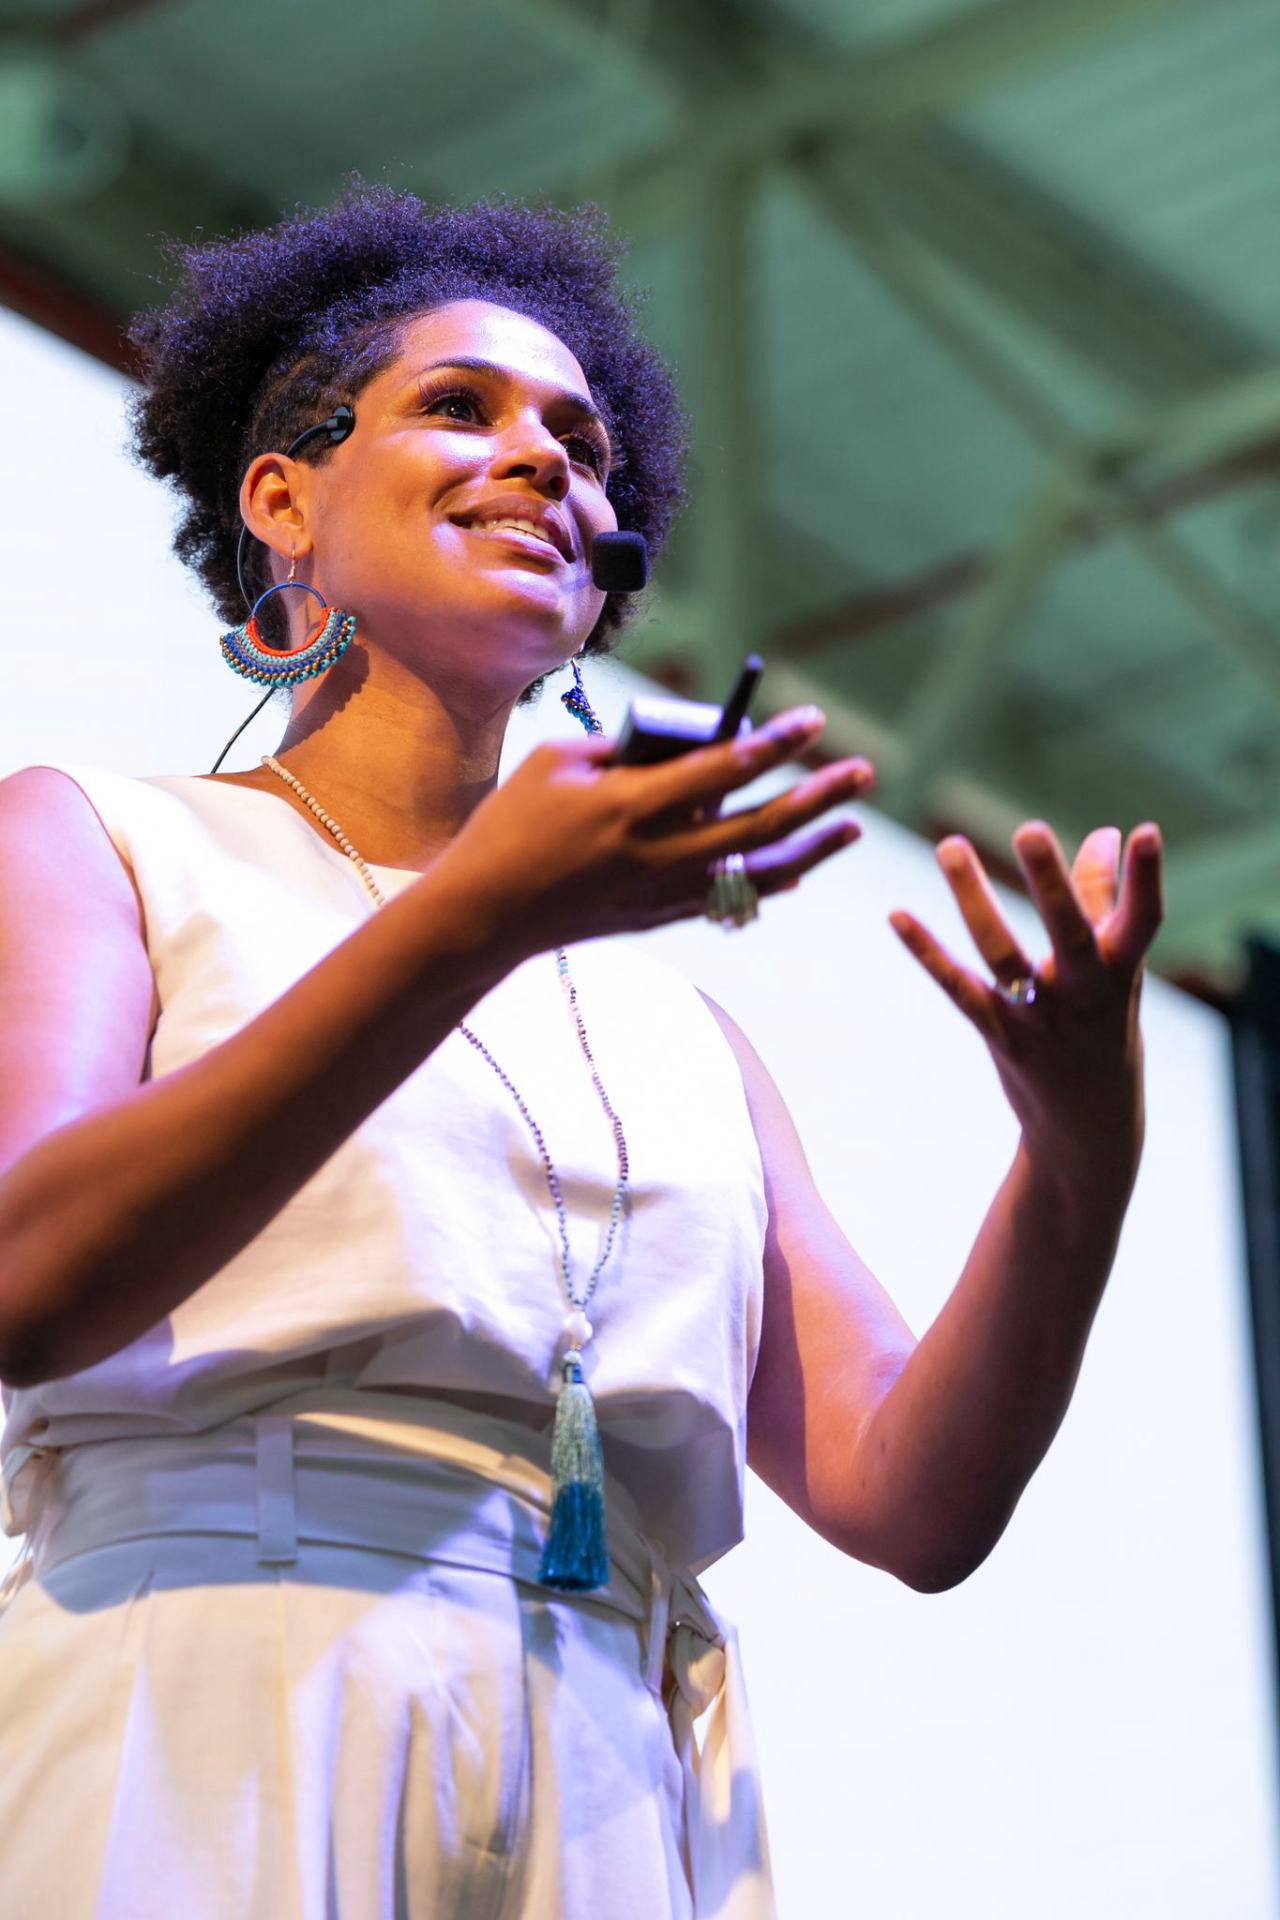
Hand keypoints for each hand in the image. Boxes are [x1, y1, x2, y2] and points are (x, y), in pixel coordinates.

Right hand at [433, 708, 874, 958]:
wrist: (485, 914)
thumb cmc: (510, 825)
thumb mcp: (555, 764)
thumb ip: (621, 748)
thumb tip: (679, 742)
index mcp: (631, 805)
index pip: (722, 767)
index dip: (774, 742)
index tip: (813, 721)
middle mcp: (659, 853)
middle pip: (760, 825)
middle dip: (818, 797)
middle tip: (863, 772)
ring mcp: (663, 893)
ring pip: (758, 873)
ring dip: (812, 848)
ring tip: (852, 827)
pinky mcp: (660, 918)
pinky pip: (732, 901)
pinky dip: (771, 883)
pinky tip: (800, 867)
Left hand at [888, 820, 1164, 1191]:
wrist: (1088, 1126)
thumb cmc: (1105, 1029)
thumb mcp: (1117, 971)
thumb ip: (1105, 900)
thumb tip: (1105, 833)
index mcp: (1123, 971)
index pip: (1144, 919)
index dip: (1147, 878)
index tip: (1148, 831)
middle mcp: (1084, 993)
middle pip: (1068, 932)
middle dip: (1051, 883)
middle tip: (1029, 830)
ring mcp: (1039, 1017)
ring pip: (1002, 953)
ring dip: (973, 899)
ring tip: (950, 846)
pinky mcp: (1000, 1035)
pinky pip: (958, 988)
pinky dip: (927, 952)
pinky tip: (897, 915)